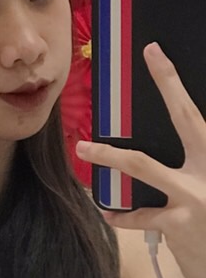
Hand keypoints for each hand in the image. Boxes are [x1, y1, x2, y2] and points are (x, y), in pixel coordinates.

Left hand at [76, 42, 205, 277]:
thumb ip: (195, 163)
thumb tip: (170, 137)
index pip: (194, 115)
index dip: (173, 81)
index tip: (155, 52)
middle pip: (187, 119)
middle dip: (168, 84)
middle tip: (149, 54)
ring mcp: (196, 197)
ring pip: (142, 165)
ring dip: (108, 155)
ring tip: (83, 147)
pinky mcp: (178, 225)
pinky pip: (138, 215)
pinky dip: (121, 214)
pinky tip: (108, 212)